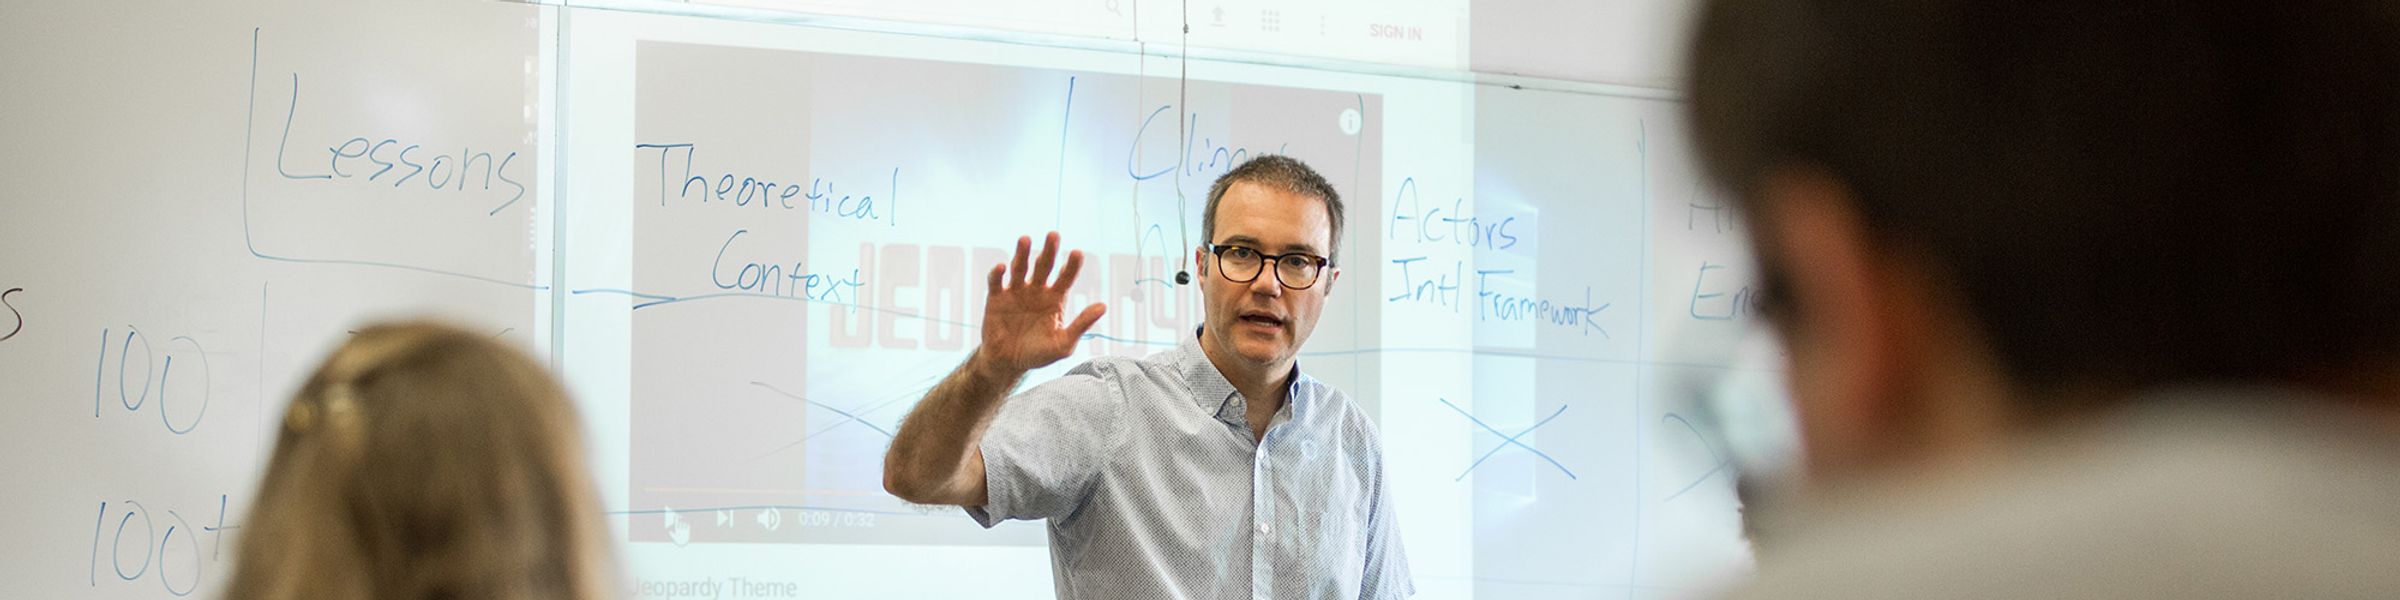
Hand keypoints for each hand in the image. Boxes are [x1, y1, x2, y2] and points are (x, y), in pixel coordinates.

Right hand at [975, 232, 1106, 372]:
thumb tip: (1103, 306)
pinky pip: (997, 282)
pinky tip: (1002, 267)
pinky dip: (998, 273)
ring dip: (1022, 253)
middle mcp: (1037, 289)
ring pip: (1020, 267)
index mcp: (1055, 298)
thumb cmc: (1039, 354)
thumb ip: (1081, 324)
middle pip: (1044, 265)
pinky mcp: (996, 298)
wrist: (1009, 363)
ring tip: (1025, 239)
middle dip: (1049, 250)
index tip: (1077, 253)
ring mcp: (1016, 291)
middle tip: (1054, 235)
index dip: (1072, 265)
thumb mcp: (1063, 343)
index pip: (1066, 276)